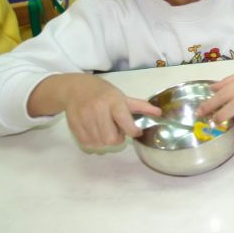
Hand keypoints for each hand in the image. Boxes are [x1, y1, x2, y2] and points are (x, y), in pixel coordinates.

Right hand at [29, 73, 161, 148]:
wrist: (75, 89)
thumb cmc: (103, 93)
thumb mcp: (122, 96)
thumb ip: (140, 106)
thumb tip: (159, 113)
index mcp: (113, 101)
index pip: (124, 120)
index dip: (133, 130)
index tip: (136, 131)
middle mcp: (98, 109)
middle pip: (110, 138)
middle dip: (118, 139)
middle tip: (118, 131)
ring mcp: (84, 118)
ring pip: (99, 143)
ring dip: (106, 141)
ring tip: (106, 130)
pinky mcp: (73, 125)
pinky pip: (87, 143)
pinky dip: (95, 142)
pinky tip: (97, 132)